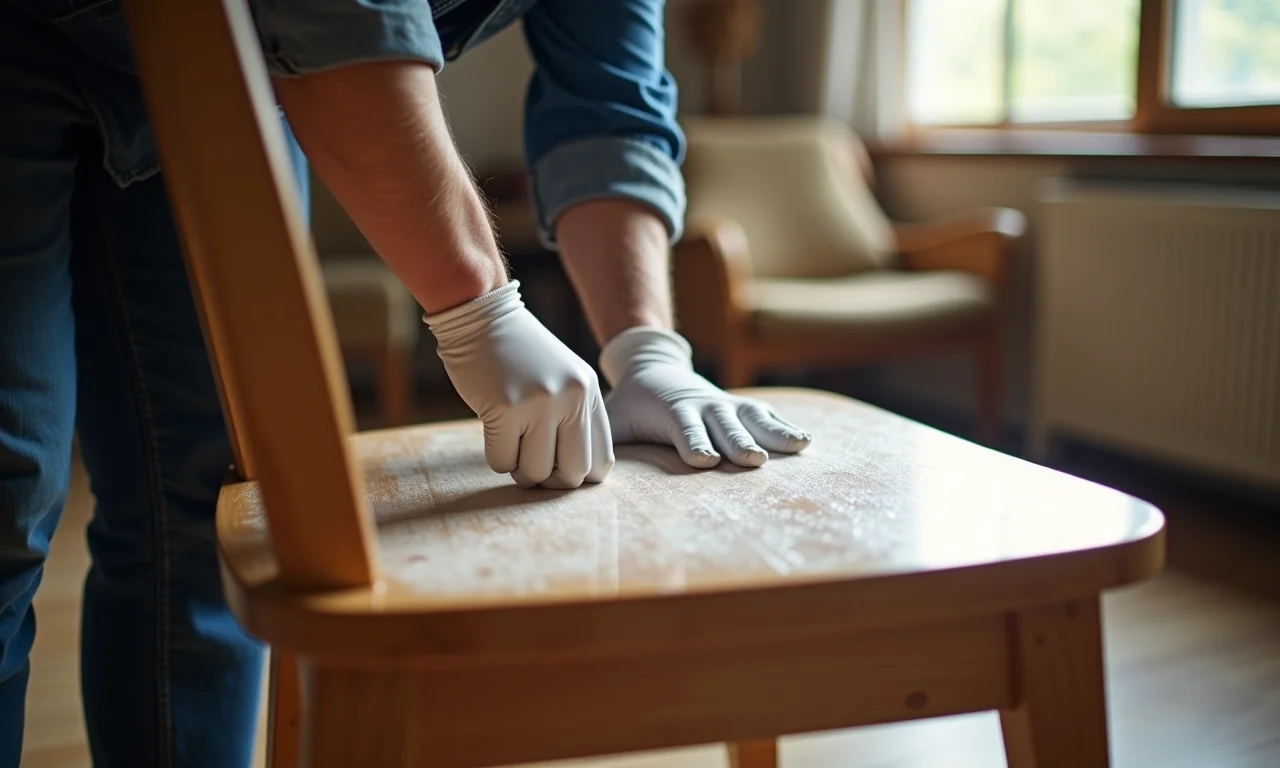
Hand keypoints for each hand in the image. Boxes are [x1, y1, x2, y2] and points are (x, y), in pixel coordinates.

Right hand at [426, 282, 612, 487]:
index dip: (578, 475)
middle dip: (549, 479)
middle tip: (531, 460)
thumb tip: (580, 476)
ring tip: (512, 440)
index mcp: (590, 392)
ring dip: (518, 468)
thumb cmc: (520, 355)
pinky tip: (494, 429)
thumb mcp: (564, 378)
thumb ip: (577, 419)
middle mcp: (571, 398)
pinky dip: (496, 456)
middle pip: (572, 474)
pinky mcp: (504, 408)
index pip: (602, 462)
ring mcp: (539, 403)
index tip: (557, 467)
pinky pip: (501, 462)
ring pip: (534, 473)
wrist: (482, 317)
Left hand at [600, 328, 811, 467]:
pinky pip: (766, 417)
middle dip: (738, 443)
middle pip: (723, 426)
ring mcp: (725, 406)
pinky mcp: (740, 409)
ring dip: (772, 433)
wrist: (654, 367)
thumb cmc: (630, 404)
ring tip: (797, 446)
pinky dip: (785, 428)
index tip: (704, 459)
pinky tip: (806, 442)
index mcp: (671, 412)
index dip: (693, 442)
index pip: (683, 429)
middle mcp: (703, 407)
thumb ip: (602, 442)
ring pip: (751, 419)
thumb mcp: (611, 419)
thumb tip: (582, 473)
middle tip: (752, 461)